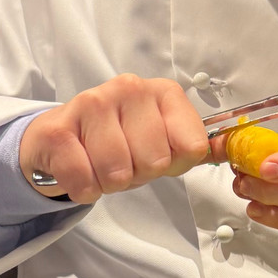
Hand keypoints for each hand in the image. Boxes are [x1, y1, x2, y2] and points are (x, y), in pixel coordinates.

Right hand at [20, 75, 210, 205]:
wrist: (60, 139)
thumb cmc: (117, 142)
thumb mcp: (161, 142)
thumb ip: (188, 148)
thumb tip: (219, 152)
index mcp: (163, 92)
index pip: (192, 146)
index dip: (174, 165)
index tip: (158, 157)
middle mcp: (129, 89)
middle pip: (155, 162)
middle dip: (138, 175)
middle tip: (123, 163)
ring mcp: (92, 103)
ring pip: (117, 172)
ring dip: (108, 183)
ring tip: (100, 166)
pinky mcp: (57, 128)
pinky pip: (83, 179)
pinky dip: (83, 188)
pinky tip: (80, 171)